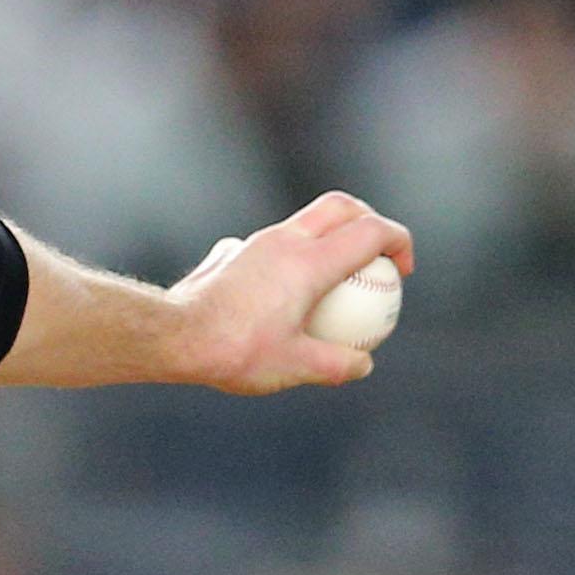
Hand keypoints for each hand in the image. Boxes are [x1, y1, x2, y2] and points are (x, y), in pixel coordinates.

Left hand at [166, 190, 415, 393]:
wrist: (171, 335)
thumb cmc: (236, 351)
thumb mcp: (297, 367)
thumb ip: (338, 364)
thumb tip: (362, 363)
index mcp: (310, 262)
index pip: (371, 231)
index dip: (399, 242)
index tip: (403, 270)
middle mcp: (283, 241)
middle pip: (340, 206)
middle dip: (369, 220)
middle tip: (379, 255)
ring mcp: (253, 242)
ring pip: (304, 221)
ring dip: (329, 238)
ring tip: (337, 278)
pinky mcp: (230, 252)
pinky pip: (272, 244)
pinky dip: (292, 257)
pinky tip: (285, 293)